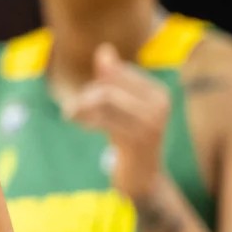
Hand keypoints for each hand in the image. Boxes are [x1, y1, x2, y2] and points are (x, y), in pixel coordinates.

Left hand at [64, 45, 172, 207]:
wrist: (142, 182)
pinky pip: (102, 119)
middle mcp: (160, 105)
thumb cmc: (128, 140)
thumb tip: (104, 49)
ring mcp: (151, 124)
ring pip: (104, 99)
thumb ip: (113, 79)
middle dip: (85, 95)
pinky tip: (79, 124)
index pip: (118, 72)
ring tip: (71, 115)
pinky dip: (84, 119)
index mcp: (159, 93)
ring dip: (80, 107)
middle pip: (109, 85)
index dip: (96, 83)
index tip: (85, 100)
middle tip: (73, 110)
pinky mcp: (137, 141)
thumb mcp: (122, 108)